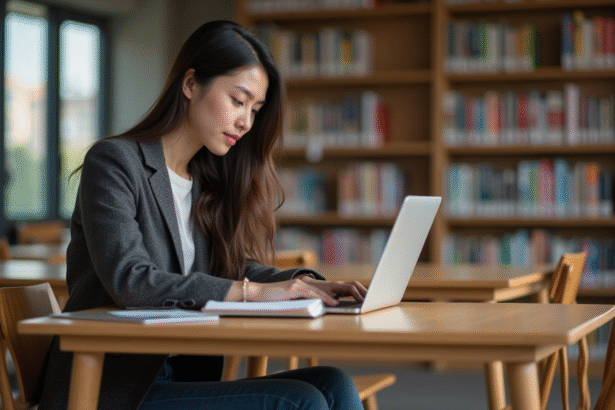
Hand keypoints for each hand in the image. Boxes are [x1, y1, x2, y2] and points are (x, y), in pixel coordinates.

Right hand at [246, 277, 365, 305]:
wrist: (257, 295)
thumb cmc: (276, 301)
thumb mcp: (298, 302)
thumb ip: (313, 303)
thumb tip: (330, 308)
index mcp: (314, 287)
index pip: (338, 287)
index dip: (353, 290)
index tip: (365, 297)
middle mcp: (310, 283)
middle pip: (339, 284)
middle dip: (355, 290)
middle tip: (368, 298)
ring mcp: (302, 284)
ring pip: (329, 288)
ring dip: (345, 294)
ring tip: (358, 299)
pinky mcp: (294, 288)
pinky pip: (313, 294)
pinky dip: (325, 299)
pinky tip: (333, 304)